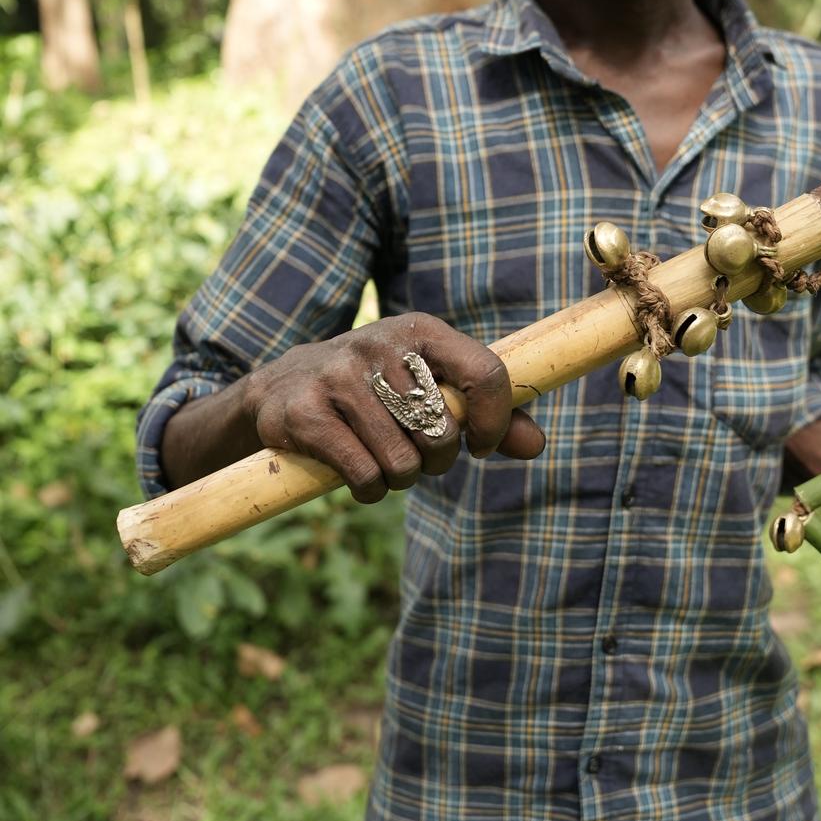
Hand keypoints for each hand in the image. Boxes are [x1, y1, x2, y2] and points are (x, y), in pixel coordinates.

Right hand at [241, 313, 545, 502]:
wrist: (283, 386)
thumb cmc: (377, 390)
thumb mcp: (429, 386)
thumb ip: (486, 414)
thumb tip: (536, 445)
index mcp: (420, 331)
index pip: (485, 373)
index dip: (494, 422)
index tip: (482, 446)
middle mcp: (379, 344)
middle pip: (442, 432)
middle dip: (436, 461)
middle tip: (417, 455)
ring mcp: (339, 376)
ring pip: (402, 462)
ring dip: (399, 479)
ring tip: (384, 463)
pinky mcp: (306, 413)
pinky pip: (364, 475)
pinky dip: (369, 489)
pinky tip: (359, 475)